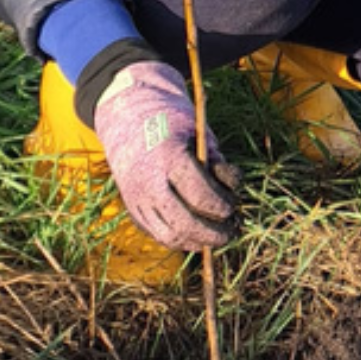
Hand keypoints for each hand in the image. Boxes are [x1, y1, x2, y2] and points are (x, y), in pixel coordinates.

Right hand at [93, 61, 238, 250]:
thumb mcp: (198, 132)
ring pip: (170, 236)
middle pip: (184, 223)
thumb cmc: (171, 121)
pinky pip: (158, 235)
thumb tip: (233, 191)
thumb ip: (215, 161)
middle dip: (213, 233)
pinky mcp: (132, 209)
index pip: (199, 195)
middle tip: (232, 230)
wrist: (127, 117)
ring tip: (219, 236)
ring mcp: (136, 198)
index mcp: (166, 157)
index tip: (233, 205)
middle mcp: (147, 182)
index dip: (221, 206)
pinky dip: (182, 239)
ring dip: (198, 242)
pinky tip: (199, 235)